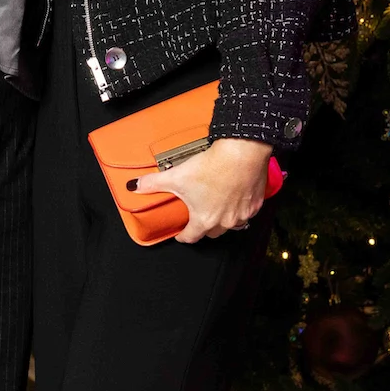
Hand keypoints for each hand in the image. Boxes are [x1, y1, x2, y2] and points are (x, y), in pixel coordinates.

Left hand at [133, 137, 272, 244]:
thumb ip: (153, 183)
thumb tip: (134, 186)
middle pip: (212, 233)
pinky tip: (236, 198)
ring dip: (224, 220)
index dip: (183, 236)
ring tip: (217, 209)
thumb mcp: (176, 175)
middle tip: (197, 217)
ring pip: (232, 225)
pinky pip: (247, 213)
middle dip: (204, 228)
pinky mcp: (255, 203)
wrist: (242, 153)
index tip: (180, 233)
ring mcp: (242, 214)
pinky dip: (241, 208)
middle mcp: (224, 222)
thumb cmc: (211, 167)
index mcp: (204, 220)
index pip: (191, 237)